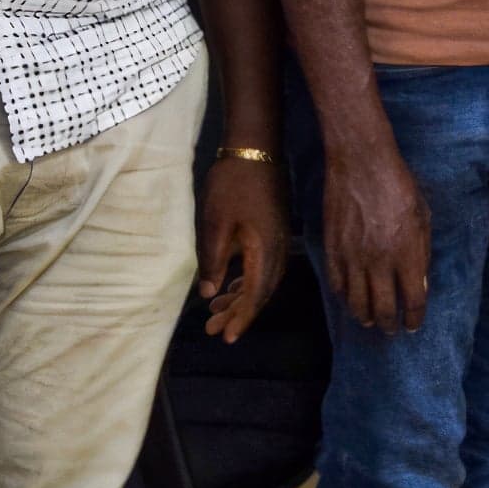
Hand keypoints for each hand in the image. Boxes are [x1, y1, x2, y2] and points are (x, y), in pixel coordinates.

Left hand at [195, 147, 288, 342]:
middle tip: (213, 330)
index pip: (255, 295)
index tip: (225, 337)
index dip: (241, 318)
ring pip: (263, 281)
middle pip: (261, 293)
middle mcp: (277, 250)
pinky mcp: (273, 232)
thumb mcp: (215, 224)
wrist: (255, 150)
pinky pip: (263, 268)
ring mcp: (278, 241)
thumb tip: (210, 293)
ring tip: (217, 311)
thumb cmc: (232, 185)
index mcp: (264, 251)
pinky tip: (232, 286)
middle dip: (238, 313)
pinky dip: (248, 282)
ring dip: (242, 299)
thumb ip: (213, 261)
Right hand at [321, 150, 428, 333]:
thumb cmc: (399, 185)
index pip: (413, 300)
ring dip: (365, 316)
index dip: (414, 318)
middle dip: (389, 324)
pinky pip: (337, 284)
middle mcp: (380, 262)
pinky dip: (344, 297)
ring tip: (370, 320)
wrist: (361, 163)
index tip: (414, 325)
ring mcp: (353, 257)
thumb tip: (419, 284)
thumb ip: (422, 253)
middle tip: (390, 330)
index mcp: (408, 254)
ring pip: (357, 302)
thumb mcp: (423, 217)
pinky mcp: (332, 249)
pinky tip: (349, 299)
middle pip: (384, 308)